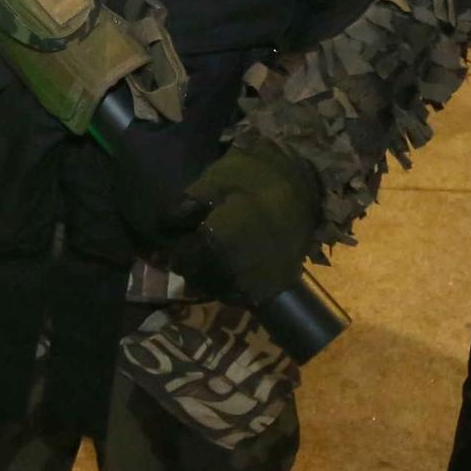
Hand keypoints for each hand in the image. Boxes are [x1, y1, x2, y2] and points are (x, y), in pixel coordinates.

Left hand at [163, 144, 321, 307]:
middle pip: (203, 281)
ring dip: (214, 281)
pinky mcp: (281, 280)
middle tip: (194, 254)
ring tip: (214, 261)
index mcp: (220, 241)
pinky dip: (237, 286)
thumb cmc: (254, 175)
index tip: (180, 245)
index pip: (185, 263)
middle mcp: (241, 267)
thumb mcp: (212, 181)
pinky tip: (236, 269)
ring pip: (225, 292)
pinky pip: (250, 295)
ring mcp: (263, 277)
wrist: (306, 179)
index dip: (178, 254)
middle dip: (193, 270)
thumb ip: (184, 207)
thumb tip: (164, 229)